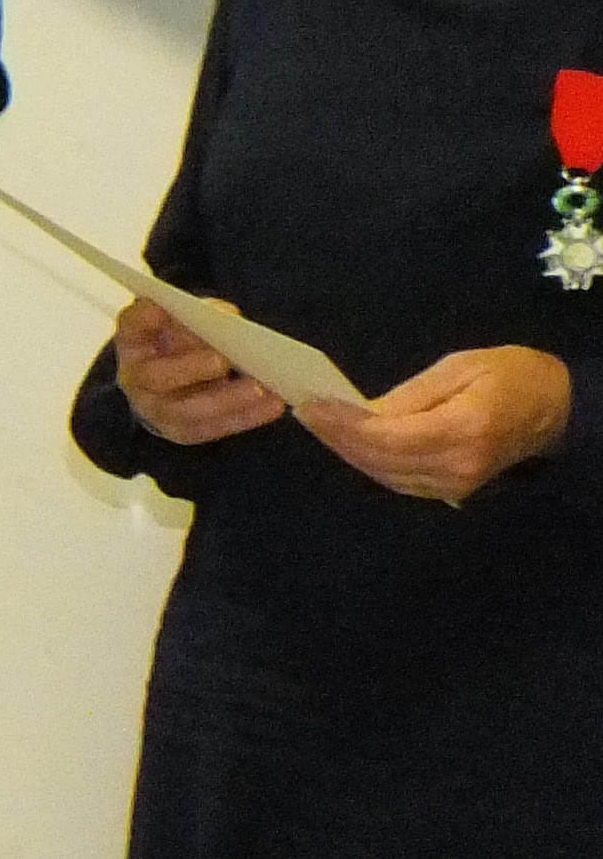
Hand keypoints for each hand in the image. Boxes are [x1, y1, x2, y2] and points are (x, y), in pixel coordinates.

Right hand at [110, 297, 283, 445]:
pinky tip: (273, 405)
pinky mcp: (182, 430)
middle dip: (190, 368)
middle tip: (222, 361)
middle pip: (157, 376)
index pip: (131, 326)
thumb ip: (202, 314)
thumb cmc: (180, 344)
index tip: (160, 309)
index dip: (143, 318)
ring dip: (226, 399)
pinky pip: (215, 427)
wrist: (171, 383)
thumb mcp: (183, 322)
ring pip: (188, 410)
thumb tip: (227, 315)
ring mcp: (156, 409)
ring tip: (259, 388)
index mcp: (133, 342)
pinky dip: (246, 416)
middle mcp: (136, 378)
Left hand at [303, 345, 570, 504]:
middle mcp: (457, 466)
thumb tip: (361, 412)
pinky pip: (399, 481)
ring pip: (384, 475)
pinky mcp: (453, 490)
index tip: (310, 406)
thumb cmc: (508, 376)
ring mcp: (456, 485)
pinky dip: (369, 462)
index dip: (343, 425)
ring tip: (318, 425)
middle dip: (337, 438)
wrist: (554, 409)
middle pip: (379, 460)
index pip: (386, 437)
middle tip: (304, 413)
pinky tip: (348, 441)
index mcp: (462, 430)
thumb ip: (408, 396)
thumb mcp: (458, 368)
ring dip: (348, 452)